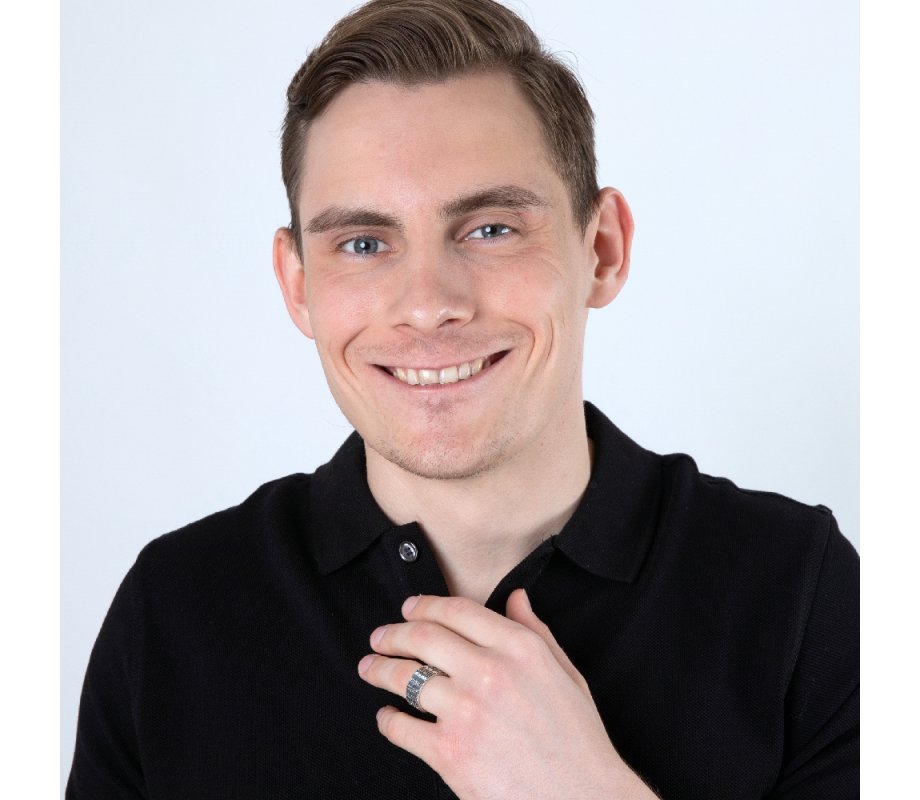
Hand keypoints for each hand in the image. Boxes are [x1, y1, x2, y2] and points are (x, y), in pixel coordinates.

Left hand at [357, 590, 657, 799]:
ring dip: (379, 669)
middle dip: (393, 633)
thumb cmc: (578, 740)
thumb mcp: (567, 674)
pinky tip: (386, 716)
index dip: (425, 605)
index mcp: (519, 648)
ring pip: (405, 677)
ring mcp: (466, 711)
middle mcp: (490, 671)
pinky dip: (387, 720)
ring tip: (369, 668)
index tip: (408, 608)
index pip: (458, 610)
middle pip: (423, 637)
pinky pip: (401, 727)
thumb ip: (536, 631)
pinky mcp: (449, 752)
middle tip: (379, 637)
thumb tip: (516, 597)